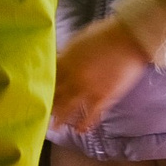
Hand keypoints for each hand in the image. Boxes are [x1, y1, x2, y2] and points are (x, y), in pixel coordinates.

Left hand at [51, 17, 152, 132]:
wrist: (129, 40)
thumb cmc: (105, 35)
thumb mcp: (78, 40)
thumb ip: (67, 54)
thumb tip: (59, 62)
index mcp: (66, 61)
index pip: (48, 78)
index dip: (42, 86)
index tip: (36, 94)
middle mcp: (73, 78)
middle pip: (55, 95)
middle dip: (47, 105)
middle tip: (40, 113)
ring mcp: (88, 89)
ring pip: (69, 108)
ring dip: (61, 118)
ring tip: (54, 127)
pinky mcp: (103, 97)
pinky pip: (91, 114)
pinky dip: (85, 123)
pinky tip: (79, 131)